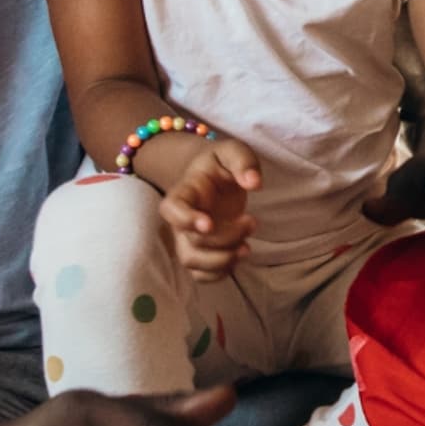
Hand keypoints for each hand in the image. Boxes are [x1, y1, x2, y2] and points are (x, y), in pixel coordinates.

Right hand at [159, 137, 262, 278]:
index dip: (185, 220)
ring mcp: (187, 238)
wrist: (212, 175)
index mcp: (185, 191)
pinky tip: (239, 256)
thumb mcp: (233, 150)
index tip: (208, 224)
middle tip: (252, 221)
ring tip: (247, 247)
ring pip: (192, 262)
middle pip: (192, 241)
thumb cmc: (220, 164)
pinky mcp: (199, 251)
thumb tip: (253, 183)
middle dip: (226, 237)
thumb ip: (243, 161)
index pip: (171, 209)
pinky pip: (200, 275)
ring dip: (222, 260)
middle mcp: (181, 220)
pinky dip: (220, 273)